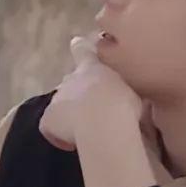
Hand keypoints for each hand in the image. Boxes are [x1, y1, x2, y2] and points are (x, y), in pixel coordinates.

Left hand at [39, 35, 142, 150]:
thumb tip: (137, 97)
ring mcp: (57, 98)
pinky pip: (50, 126)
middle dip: (79, 92)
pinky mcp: (48, 118)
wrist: (104, 121)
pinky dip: (58, 133)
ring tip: (85, 129)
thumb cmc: (125, 104)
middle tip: (94, 108)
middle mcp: (72, 78)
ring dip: (70, 113)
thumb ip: (131, 89)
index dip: (80, 48)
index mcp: (93, 67)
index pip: (83, 51)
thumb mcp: (135, 91)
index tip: (76, 42)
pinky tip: (70, 144)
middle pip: (70, 81)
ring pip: (61, 104)